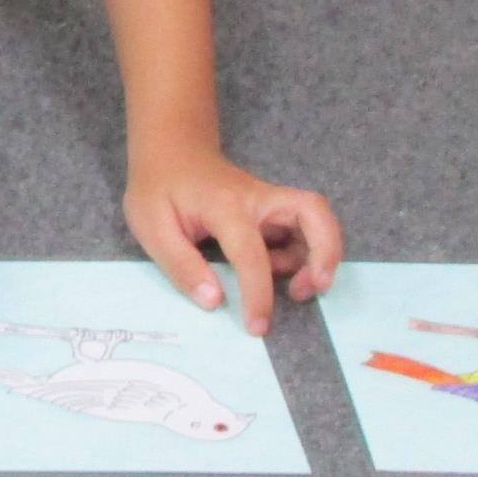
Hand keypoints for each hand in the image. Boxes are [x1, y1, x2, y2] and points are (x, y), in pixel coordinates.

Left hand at [124, 147, 342, 335]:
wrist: (169, 150)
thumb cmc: (157, 188)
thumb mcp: (151, 227)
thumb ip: (181, 265)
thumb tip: (214, 302)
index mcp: (224, 205)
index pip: (251, 252)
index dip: (258, 293)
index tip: (257, 326)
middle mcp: (257, 198)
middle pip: (313, 210)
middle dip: (327, 252)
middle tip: (315, 288)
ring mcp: (269, 201)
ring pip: (314, 220)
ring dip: (318, 256)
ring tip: (295, 288)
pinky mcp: (272, 209)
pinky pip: (302, 228)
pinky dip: (302, 253)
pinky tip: (277, 270)